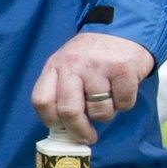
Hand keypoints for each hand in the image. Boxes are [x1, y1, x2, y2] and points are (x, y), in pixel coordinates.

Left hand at [29, 32, 154, 144]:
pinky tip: (122, 88)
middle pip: (68, 111)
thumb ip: (62, 92)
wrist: (122, 30)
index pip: (42, 101)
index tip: (62, 129)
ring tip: (108, 97)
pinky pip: (124, 104)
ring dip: (106, 113)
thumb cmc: (92, 57)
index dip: (51, 121)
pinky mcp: (122, 69)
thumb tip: (64, 132)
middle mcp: (73, 64)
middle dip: (79, 131)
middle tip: (88, 137)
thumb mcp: (68, 67)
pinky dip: (125, 103)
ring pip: (100, 112)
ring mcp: (98, 66)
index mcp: (55, 65)